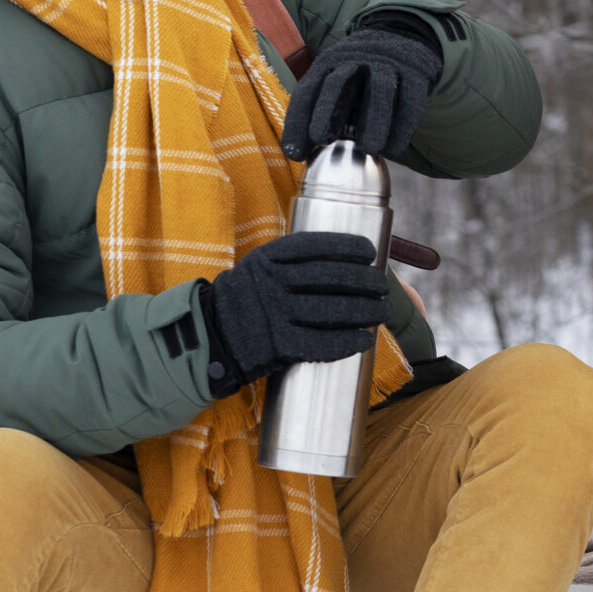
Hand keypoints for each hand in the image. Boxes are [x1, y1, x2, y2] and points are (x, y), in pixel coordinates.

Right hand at [199, 231, 389, 398]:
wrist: (210, 337)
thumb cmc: (244, 301)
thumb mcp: (257, 269)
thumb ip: (289, 263)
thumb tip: (342, 261)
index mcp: (266, 258)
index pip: (314, 246)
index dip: (346, 247)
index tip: (369, 251)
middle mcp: (270, 283)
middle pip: (329, 277)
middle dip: (364, 280)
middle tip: (382, 286)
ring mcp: (274, 314)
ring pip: (330, 310)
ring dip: (364, 311)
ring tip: (383, 312)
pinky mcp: (277, 345)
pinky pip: (319, 344)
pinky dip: (346, 342)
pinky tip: (364, 340)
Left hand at [280, 18, 443, 160]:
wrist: (404, 37)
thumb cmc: (363, 75)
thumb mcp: (338, 80)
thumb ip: (324, 110)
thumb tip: (302, 154)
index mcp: (329, 62)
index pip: (308, 90)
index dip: (298, 121)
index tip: (294, 154)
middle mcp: (355, 59)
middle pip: (337, 83)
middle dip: (326, 111)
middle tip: (320, 139)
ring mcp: (387, 64)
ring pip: (380, 90)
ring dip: (373, 121)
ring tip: (369, 149)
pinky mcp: (416, 73)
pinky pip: (410, 100)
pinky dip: (403, 127)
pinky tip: (394, 149)